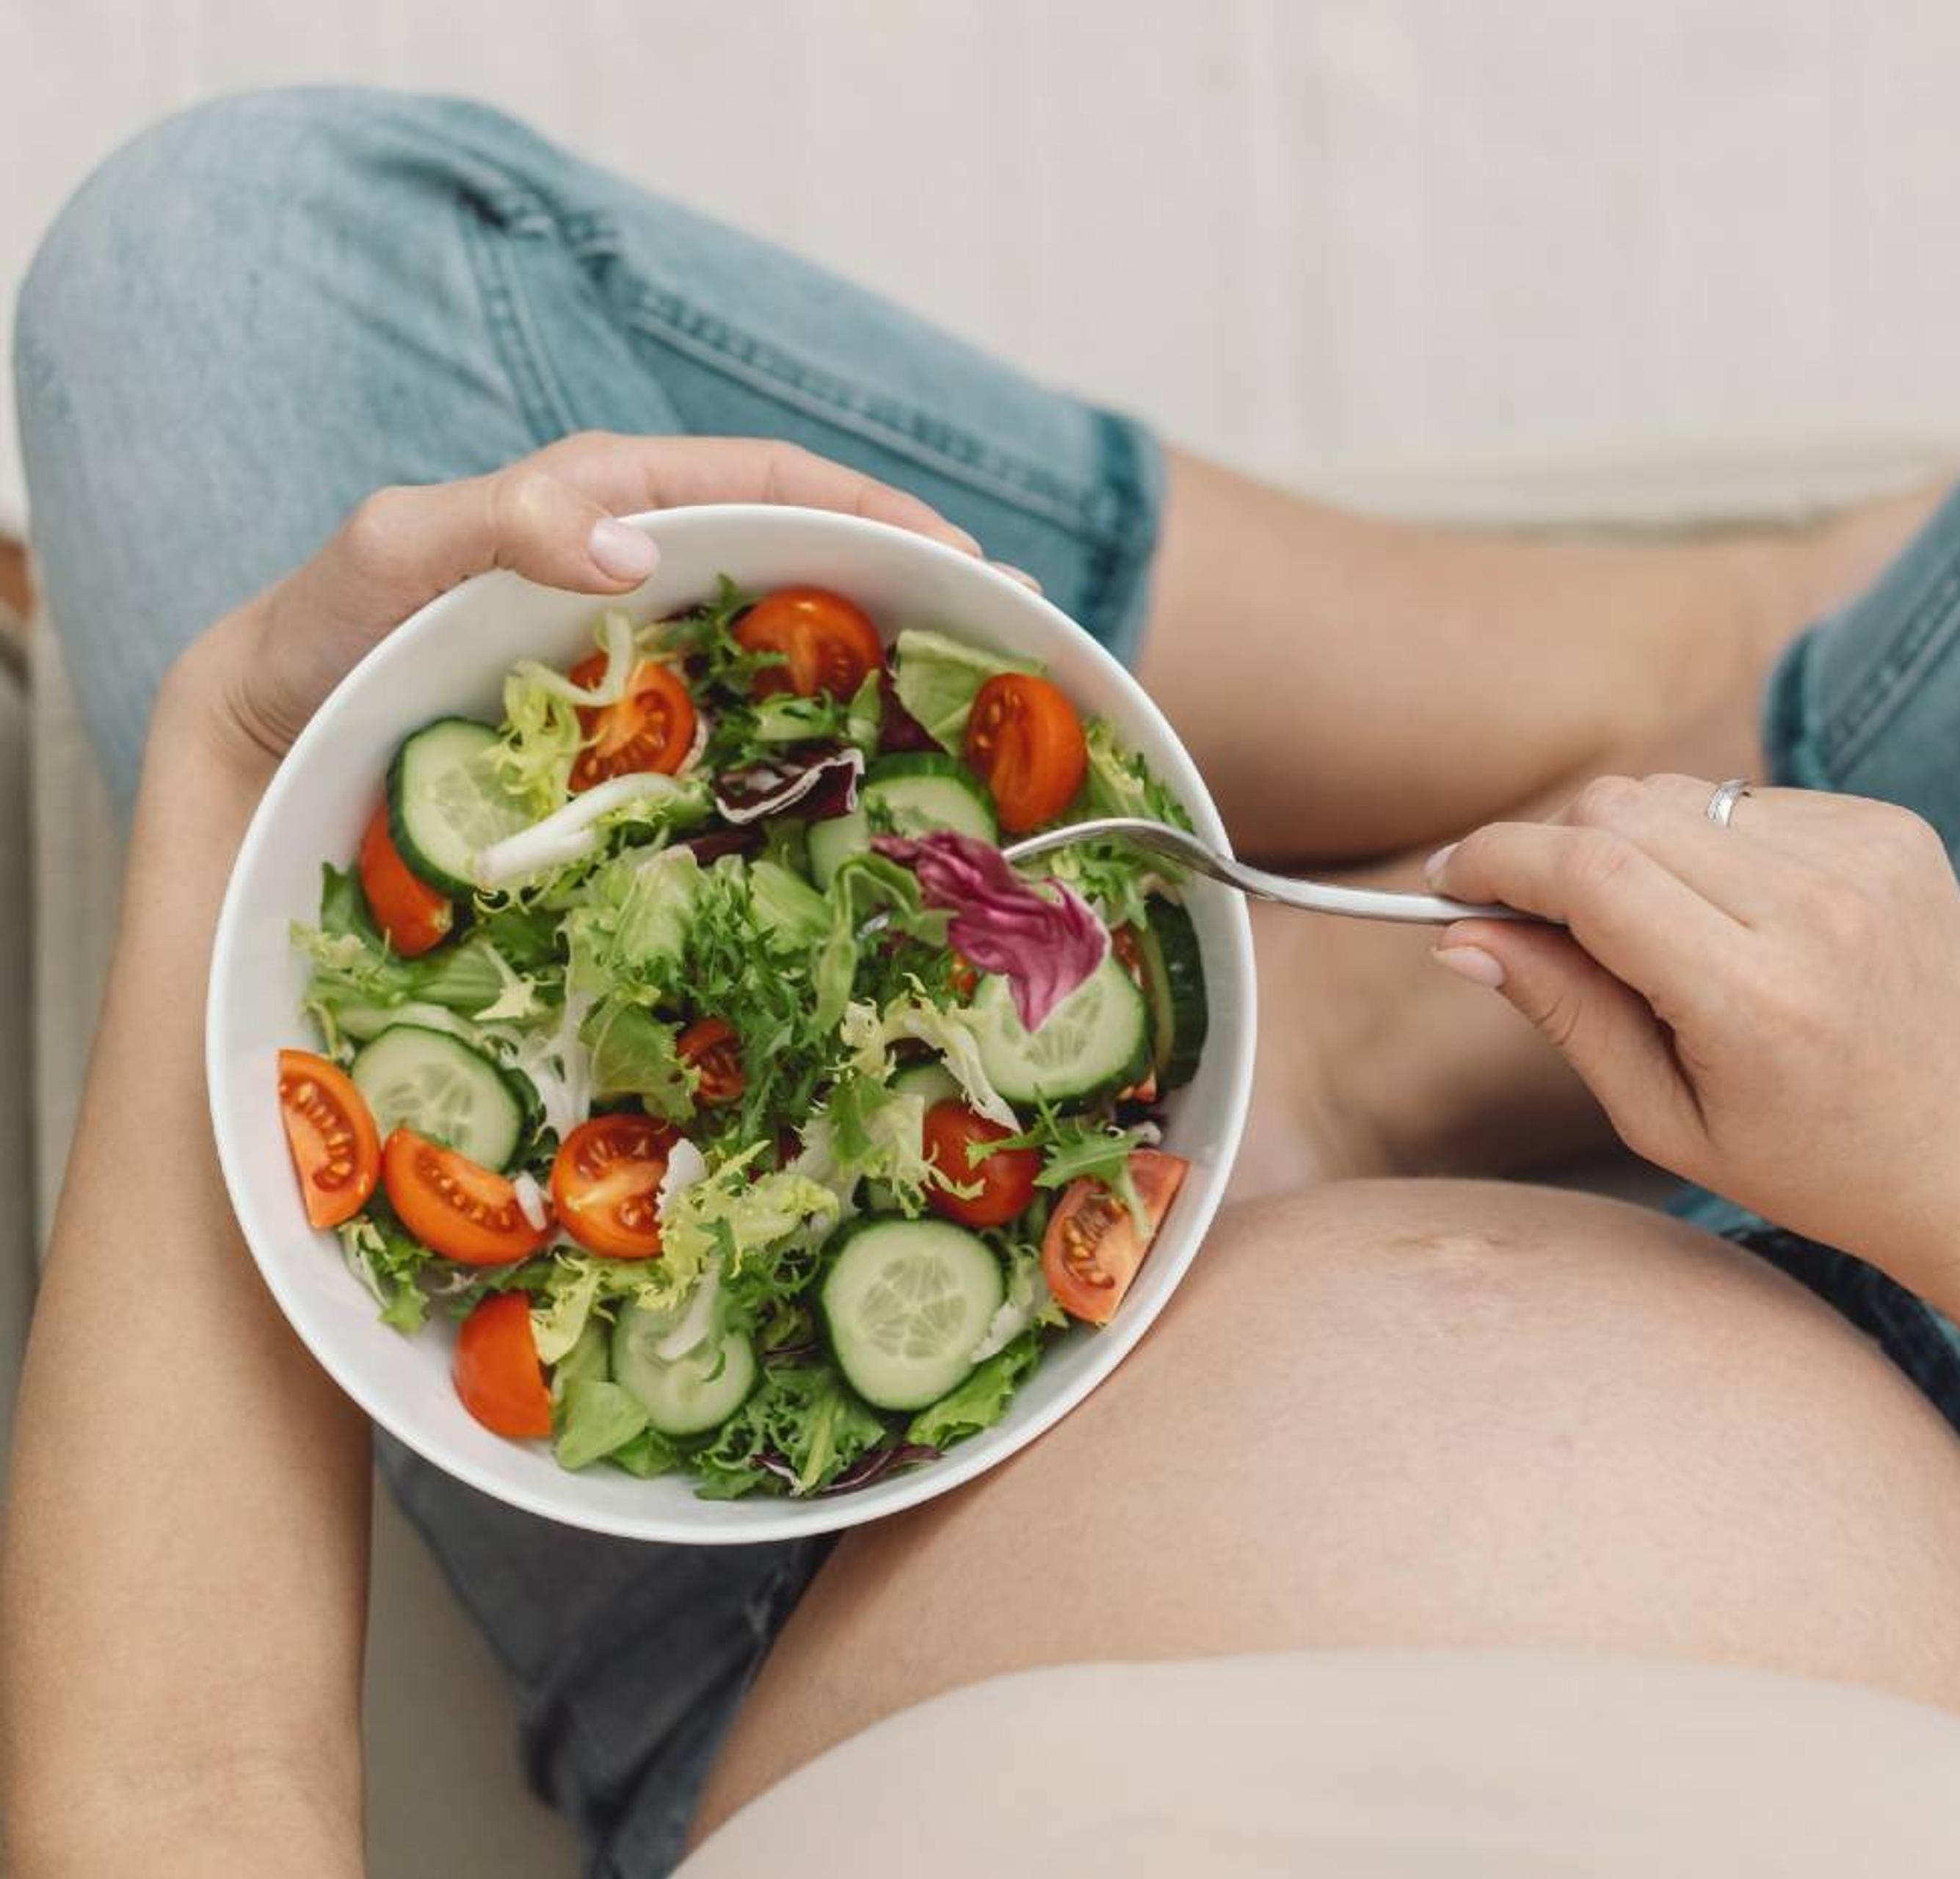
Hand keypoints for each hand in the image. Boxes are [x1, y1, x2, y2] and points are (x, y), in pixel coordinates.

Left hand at [167, 432, 986, 774]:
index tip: (967, 565)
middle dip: (919, 591)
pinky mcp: (642, 739)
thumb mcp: (390, 553)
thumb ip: (495, 523)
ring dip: (889, 677)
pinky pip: (750, 735)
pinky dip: (821, 754)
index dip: (881, 513)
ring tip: (980, 719)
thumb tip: (639, 548)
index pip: (777, 484)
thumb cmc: (323, 636)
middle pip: (813, 562)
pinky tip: (875, 796)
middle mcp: (651, 574)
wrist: (265, 743)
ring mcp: (653, 661)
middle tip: (1015, 642)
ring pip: (796, 653)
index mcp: (613, 500)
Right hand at [1429, 773, 1959, 1302]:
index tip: (1450, 879)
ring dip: (1639, 847)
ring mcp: (1869, 857)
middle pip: (1624, 808)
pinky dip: (1717, 848)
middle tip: (1537, 918)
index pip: (1590, 873)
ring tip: (1670, 943)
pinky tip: (1750, 926)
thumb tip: (1462, 934)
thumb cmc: (1814, 1164)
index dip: (1499, 859)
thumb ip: (1565, 1012)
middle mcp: (1820, 909)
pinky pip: (1752, 801)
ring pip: (1682, 793)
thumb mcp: (1667, 1121)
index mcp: (1757, 999)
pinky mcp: (1896, 829)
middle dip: (1554, 848)